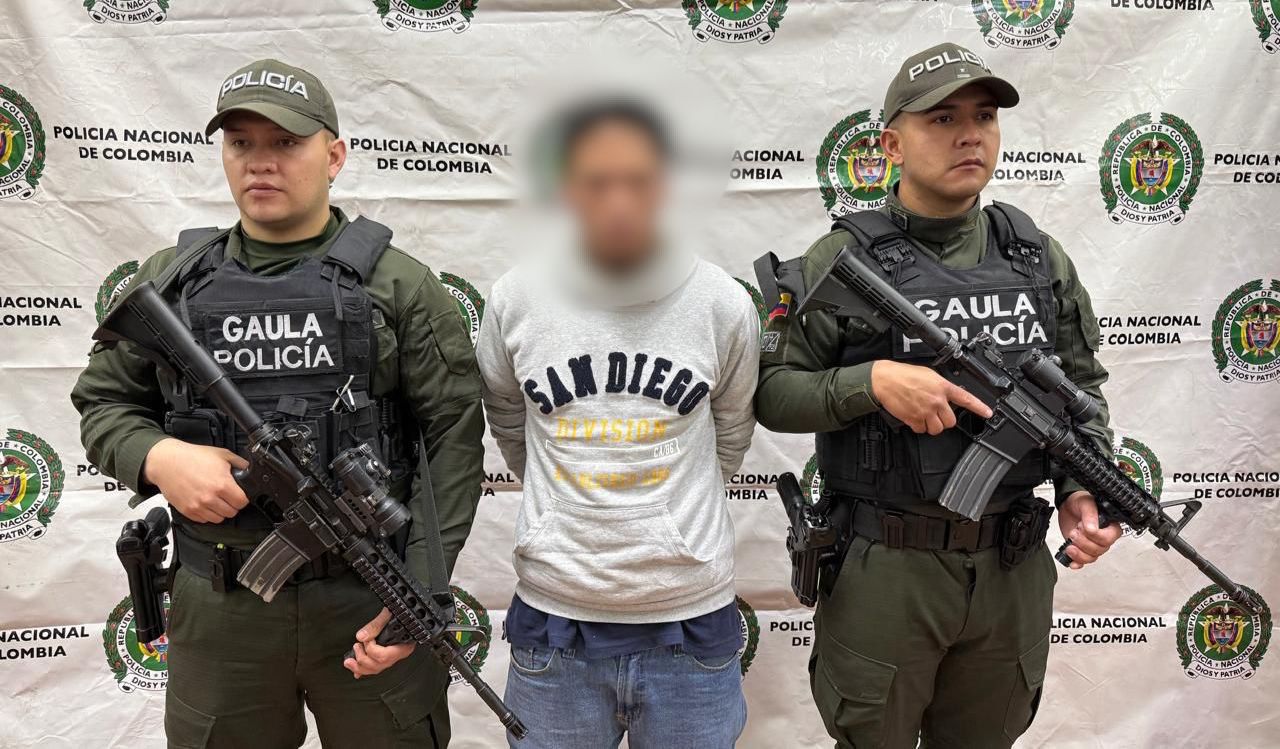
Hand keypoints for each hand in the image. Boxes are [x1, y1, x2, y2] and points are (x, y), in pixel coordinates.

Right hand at [142, 437, 248, 523]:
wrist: (167, 462)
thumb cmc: (192, 457)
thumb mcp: (221, 454)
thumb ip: (239, 463)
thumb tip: (249, 470)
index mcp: (222, 484)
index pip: (242, 502)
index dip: (243, 498)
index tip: (239, 494)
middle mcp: (210, 498)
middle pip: (232, 512)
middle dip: (232, 504)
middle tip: (227, 496)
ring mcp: (198, 506)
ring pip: (219, 519)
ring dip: (220, 511)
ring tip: (216, 499)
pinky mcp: (187, 511)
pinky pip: (204, 520)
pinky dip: (207, 514)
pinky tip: (205, 502)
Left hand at [344, 608, 415, 677]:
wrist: (404, 609)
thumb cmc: (401, 611)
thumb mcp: (389, 613)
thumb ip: (376, 625)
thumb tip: (361, 636)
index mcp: (404, 644)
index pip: (386, 656)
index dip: (372, 650)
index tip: (366, 639)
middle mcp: (399, 652)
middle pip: (380, 665)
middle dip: (363, 659)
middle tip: (356, 647)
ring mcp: (393, 655)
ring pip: (377, 669)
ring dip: (360, 667)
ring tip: (349, 661)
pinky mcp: (385, 655)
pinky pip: (375, 667)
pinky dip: (364, 670)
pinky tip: (356, 671)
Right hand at [870, 360, 992, 434]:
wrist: (885, 379)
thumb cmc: (904, 375)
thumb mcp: (929, 374)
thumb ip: (941, 386)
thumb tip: (947, 395)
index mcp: (942, 386)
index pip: (966, 399)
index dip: (979, 408)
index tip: (988, 413)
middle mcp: (936, 400)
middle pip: (951, 421)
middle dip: (944, 419)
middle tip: (936, 413)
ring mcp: (925, 411)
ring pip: (937, 429)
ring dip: (932, 425)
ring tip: (924, 416)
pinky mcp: (914, 419)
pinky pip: (921, 430)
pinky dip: (918, 426)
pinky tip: (914, 416)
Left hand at [1057, 491, 1122, 569]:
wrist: (1067, 506)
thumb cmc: (1080, 502)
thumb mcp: (1086, 503)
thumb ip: (1090, 515)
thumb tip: (1092, 529)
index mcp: (1109, 525)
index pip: (1109, 538)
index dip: (1096, 536)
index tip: (1083, 528)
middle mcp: (1103, 537)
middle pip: (1100, 550)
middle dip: (1084, 543)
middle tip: (1074, 532)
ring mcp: (1092, 544)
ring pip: (1092, 557)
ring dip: (1079, 554)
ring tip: (1070, 545)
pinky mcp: (1082, 549)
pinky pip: (1083, 561)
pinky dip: (1077, 562)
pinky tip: (1072, 561)